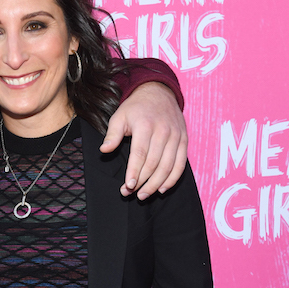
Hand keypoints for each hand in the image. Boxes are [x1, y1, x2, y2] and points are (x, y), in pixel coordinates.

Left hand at [101, 82, 187, 198]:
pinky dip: (172, 178)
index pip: (140, 153)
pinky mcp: (184, 140)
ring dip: (156, 184)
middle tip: (132, 193)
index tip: (128, 186)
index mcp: (145, 125)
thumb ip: (112, 135)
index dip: (134, 172)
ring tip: (144, 195)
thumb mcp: (119, 116)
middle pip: (154, 163)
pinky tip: (162, 189)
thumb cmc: (136, 108)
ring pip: (168, 166)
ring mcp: (176, 136)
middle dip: (143, 181)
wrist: (159, 92)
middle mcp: (163, 131)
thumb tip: (104, 150)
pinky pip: (180, 163)